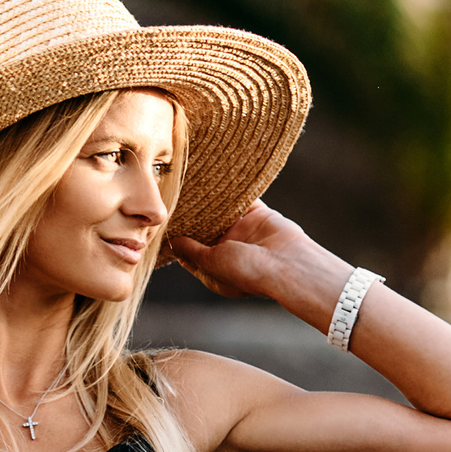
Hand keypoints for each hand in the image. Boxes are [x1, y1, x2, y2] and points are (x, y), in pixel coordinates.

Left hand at [168, 201, 342, 307]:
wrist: (290, 265)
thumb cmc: (250, 273)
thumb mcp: (211, 263)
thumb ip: (191, 251)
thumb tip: (171, 242)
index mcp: (216, 269)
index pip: (189, 252)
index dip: (176, 238)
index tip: (160, 223)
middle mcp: (228, 251)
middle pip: (203, 230)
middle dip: (190, 216)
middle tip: (170, 198)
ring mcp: (243, 232)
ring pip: (220, 212)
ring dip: (208, 201)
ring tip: (188, 184)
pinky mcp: (258, 215)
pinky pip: (241, 199)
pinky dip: (230, 190)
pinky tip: (215, 178)